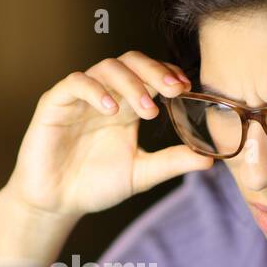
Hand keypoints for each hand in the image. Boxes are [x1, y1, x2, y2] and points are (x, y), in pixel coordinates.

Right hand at [3, 50, 215, 218]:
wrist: (56, 203)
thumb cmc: (95, 185)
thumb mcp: (141, 173)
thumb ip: (172, 162)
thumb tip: (211, 158)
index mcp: (127, 106)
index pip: (150, 75)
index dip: (168, 75)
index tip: (187, 89)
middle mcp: (105, 95)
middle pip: (131, 62)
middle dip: (155, 72)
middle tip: (174, 90)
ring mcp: (79, 97)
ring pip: (106, 68)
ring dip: (131, 84)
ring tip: (146, 110)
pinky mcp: (55, 103)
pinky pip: (75, 83)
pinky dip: (95, 90)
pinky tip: (111, 109)